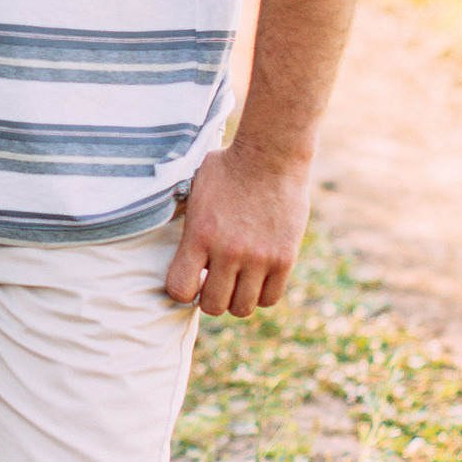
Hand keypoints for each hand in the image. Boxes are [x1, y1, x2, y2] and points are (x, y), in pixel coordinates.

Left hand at [165, 139, 312, 317]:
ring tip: (237, 280)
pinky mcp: (284, 258)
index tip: (191, 279)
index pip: (180, 290)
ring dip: (236, 298)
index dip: (183, 291)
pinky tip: (257, 276)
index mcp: (200, 235)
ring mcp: (258, 257)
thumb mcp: (194, 190)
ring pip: (242, 308)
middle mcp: (228, 251)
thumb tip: (177, 249)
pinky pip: (270, 298)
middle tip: (215, 280)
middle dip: (210, 297)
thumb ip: (187, 224)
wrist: (271, 154)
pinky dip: (261, 293)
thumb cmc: (228, 168)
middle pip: (213, 305)